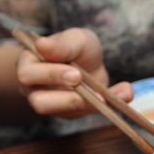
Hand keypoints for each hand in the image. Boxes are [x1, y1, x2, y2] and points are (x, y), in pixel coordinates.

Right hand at [17, 27, 132, 118]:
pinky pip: (85, 113)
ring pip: (63, 113)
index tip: (76, 74)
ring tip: (111, 98)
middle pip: (39, 103)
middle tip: (93, 93)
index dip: (51, 76)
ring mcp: (53, 105)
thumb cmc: (74, 46)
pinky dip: (107, 105)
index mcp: (28, 65)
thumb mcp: (74, 38)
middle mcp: (34, 89)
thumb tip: (42, 45)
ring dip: (88, 106)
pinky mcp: (70, 114)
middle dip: (67, 99)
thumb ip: (61, 44)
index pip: (28, 75)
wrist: (89, 61)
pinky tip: (125, 94)